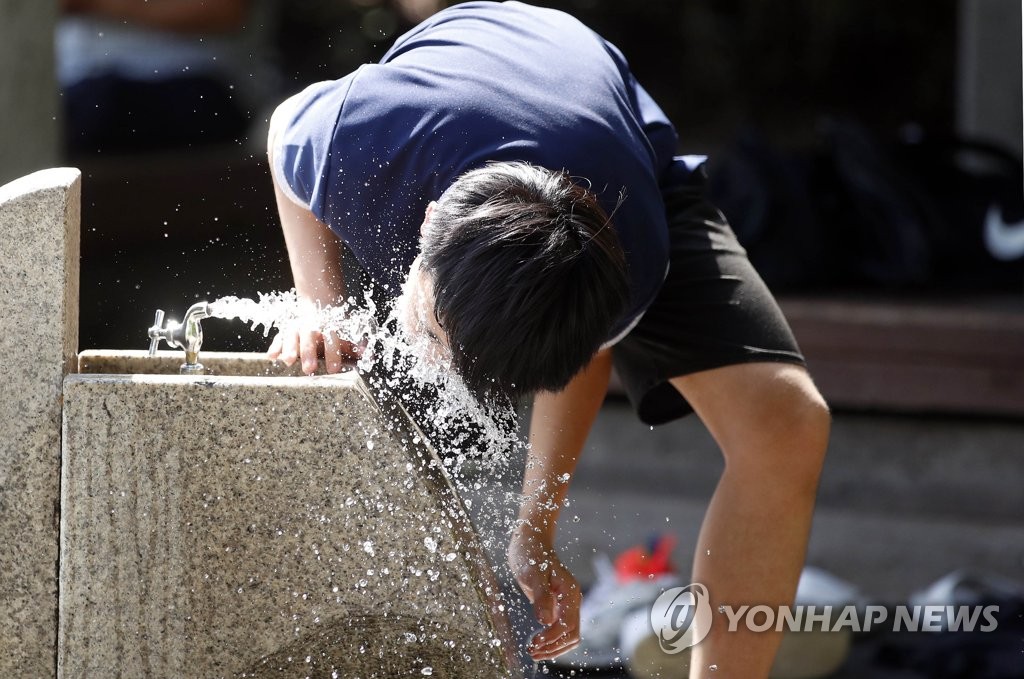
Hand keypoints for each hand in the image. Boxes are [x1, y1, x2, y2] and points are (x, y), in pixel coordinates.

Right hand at [267, 320, 362, 374]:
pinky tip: (271, 357)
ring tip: (288, 361)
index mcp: (329, 327)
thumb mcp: (347, 334)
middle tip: (309, 369)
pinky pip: (278, 338)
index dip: (333, 354)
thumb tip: (369, 357)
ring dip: (289, 347)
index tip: (334, 370)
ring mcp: (296, 327)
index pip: (332, 339)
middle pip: (310, 337)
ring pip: (292, 335)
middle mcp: (312, 326)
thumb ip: (357, 346)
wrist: (319, 307)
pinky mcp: (284, 331)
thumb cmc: (334, 329)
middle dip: (309, 353)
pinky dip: (275, 346)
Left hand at [508, 524, 581, 661]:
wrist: (531, 541)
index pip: (567, 624)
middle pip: (572, 634)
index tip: (533, 644)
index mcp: (570, 592)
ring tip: (534, 652)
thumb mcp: (533, 573)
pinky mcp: (558, 605)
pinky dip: (551, 640)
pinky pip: (560, 629)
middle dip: (554, 647)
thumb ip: (541, 596)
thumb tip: (546, 621)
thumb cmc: (531, 553)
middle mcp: (572, 599)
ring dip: (554, 647)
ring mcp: (566, 603)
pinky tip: (537, 643)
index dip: (551, 638)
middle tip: (532, 652)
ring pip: (568, 634)